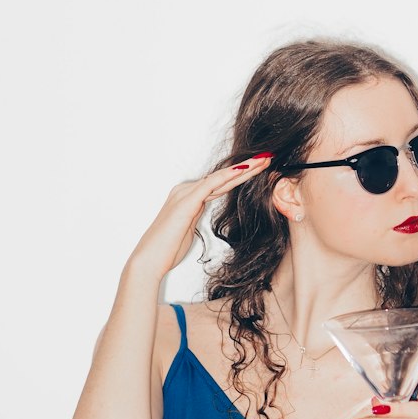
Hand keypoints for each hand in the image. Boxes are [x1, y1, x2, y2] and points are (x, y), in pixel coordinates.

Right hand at [127, 154, 272, 280]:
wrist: (149, 260)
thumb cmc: (167, 249)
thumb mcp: (188, 229)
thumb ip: (195, 216)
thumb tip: (201, 212)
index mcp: (188, 197)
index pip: (220, 183)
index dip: (241, 176)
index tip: (260, 170)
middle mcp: (186, 191)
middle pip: (223, 177)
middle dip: (247, 167)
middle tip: (268, 158)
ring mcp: (185, 194)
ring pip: (221, 178)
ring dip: (244, 169)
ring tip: (264, 161)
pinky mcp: (186, 202)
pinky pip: (210, 185)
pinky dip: (227, 176)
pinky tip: (243, 169)